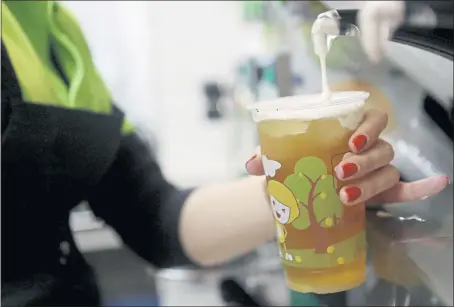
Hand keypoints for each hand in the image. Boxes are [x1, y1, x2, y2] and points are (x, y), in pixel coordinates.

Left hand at [245, 109, 449, 205]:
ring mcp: (374, 172)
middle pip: (381, 148)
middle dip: (364, 161)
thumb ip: (265, 154)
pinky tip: (435, 185)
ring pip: (388, 170)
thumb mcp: (278, 158)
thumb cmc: (290, 167)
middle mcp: (366, 149)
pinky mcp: (378, 195)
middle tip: (340, 173)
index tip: (351, 143)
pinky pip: (404, 190)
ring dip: (371, 182)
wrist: (293, 194)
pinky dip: (420, 188)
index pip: (371, 118)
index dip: (368, 128)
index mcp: (346, 132)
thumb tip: (252, 162)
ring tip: (345, 195)